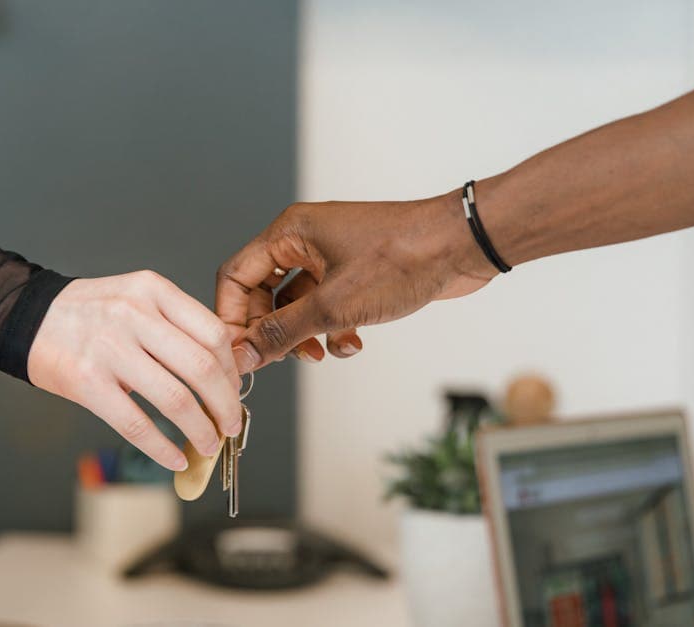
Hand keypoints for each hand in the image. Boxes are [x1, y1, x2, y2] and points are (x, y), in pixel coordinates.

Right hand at [27, 271, 241, 470]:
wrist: (26, 317)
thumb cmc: (89, 314)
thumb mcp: (136, 299)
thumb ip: (175, 327)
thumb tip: (219, 378)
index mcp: (153, 291)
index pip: (213, 334)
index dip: (231, 371)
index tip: (234, 392)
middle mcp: (134, 315)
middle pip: (202, 368)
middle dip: (225, 406)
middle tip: (230, 425)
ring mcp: (109, 348)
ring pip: (175, 399)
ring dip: (200, 431)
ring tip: (207, 445)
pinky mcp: (87, 382)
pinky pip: (136, 423)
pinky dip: (162, 447)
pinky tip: (174, 458)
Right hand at [216, 194, 495, 371]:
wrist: (462, 246)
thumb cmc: (403, 258)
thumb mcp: (334, 305)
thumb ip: (283, 332)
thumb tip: (245, 353)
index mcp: (290, 232)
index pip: (236, 275)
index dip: (231, 316)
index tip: (238, 352)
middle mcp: (305, 239)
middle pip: (264, 292)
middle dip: (272, 330)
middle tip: (279, 360)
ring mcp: (331, 255)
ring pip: (297, 303)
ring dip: (305, 334)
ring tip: (321, 354)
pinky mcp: (355, 272)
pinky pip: (326, 304)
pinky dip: (333, 328)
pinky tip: (352, 344)